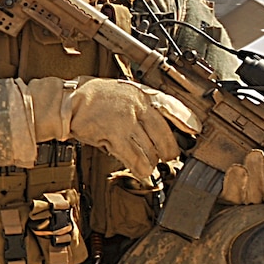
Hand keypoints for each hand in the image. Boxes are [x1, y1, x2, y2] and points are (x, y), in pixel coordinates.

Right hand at [66, 77, 199, 178]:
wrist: (67, 101)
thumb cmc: (91, 97)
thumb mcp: (121, 92)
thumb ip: (142, 105)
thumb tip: (161, 123)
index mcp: (140, 94)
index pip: (172, 106)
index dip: (187, 120)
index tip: (196, 131)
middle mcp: (137, 107)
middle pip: (165, 136)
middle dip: (167, 152)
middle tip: (166, 157)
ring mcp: (126, 121)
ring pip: (151, 150)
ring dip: (150, 162)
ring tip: (147, 164)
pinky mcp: (114, 135)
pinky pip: (135, 158)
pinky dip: (140, 168)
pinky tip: (140, 171)